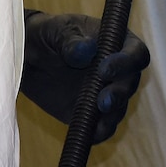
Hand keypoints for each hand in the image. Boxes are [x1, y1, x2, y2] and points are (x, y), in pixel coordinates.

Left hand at [21, 9, 150, 142]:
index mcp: (118, 43)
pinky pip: (101, 128)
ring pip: (119, 109)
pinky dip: (98, 133)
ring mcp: (104, 93)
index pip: (136, 54)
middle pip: (130, 84)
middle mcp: (118, 71)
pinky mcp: (90, 114)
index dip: (127, 62)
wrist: (28, 57)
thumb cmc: (48, 35)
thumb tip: (87, 50)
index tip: (105, 69)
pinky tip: (89, 134)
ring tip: (96, 120)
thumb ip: (72, 41)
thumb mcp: (57, 31)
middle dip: (119, 94)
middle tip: (103, 101)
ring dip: (111, 116)